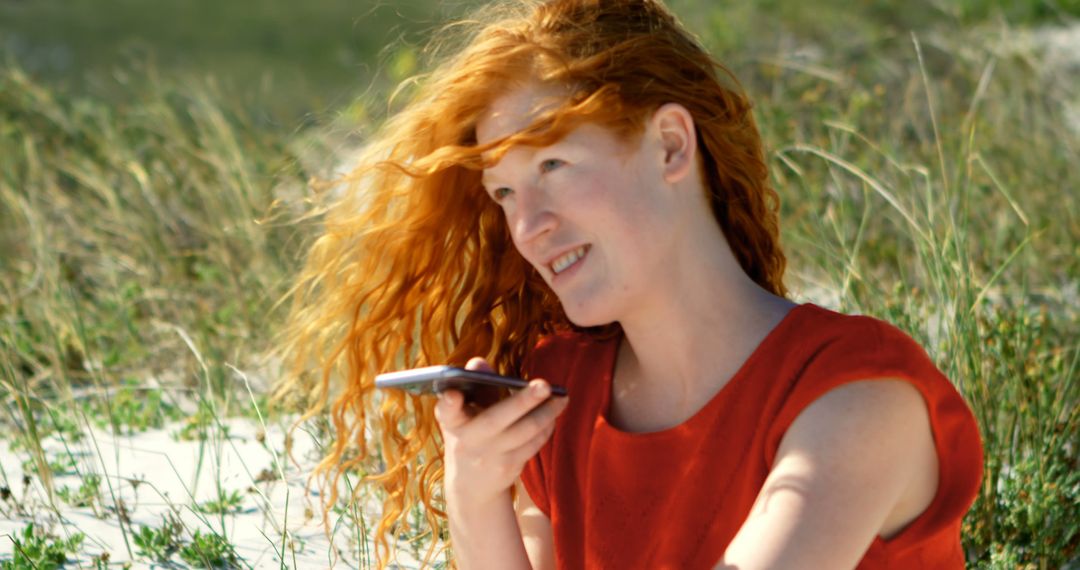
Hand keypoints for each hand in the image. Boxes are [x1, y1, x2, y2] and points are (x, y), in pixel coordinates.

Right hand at [435, 356, 568, 510]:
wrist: (471, 487)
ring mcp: (490, 457)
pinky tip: (553, 414)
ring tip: (562, 397)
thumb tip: (478, 362)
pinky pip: (534, 444)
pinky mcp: (509, 468)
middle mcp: (468, 441)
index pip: (446, 411)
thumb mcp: (463, 414)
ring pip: (524, 431)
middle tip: (545, 385)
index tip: (452, 393)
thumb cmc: (469, 435)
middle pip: (496, 419)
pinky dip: (546, 427)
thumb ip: (474, 387)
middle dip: (523, 401)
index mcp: (453, 422)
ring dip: (547, 412)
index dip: (448, 403)